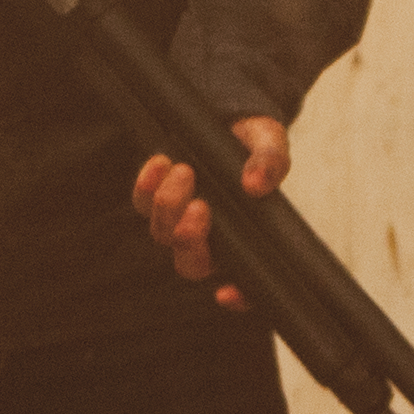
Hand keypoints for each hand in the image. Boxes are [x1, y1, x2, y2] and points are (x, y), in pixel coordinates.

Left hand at [131, 117, 290, 308]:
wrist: (230, 116)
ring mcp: (180, 220)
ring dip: (169, 206)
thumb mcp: (271, 143)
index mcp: (245, 240)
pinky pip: (142, 202)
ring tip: (185, 171)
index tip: (226, 293)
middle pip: (192, 265)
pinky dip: (147, 186)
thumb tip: (256, 184)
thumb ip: (271, 163)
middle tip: (200, 208)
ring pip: (164, 234)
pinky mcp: (157, 197)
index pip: (245, 284)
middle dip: (190, 241)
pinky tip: (160, 163)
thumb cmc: (256, 142)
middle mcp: (211, 240)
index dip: (238, 297)